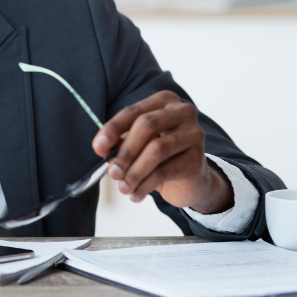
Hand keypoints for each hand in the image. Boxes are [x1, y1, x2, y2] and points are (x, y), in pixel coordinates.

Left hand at [92, 91, 232, 213]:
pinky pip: (165, 171)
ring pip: (157, 149)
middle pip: (147, 125)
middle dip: (125, 151)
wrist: (189, 180)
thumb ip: (120, 142)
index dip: (112, 129)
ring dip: (134, 171)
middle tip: (113, 172)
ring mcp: (194, 134)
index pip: (133, 111)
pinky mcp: (197, 159)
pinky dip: (145, 185)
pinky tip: (136, 195)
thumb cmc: (159, 157)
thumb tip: (102, 148)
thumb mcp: (137, 145)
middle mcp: (183, 112)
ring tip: (123, 188)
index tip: (99, 147)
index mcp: (164, 101)